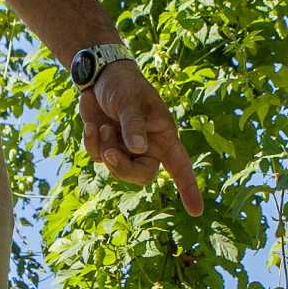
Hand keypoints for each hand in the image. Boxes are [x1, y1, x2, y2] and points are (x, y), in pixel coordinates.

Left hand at [78, 60, 203, 215]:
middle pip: (143, 175)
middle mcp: (148, 147)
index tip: (196, 211)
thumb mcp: (130, 100)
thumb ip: (134, 124)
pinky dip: (92, 144)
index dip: (188, 188)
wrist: (98, 76)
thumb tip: (138, 150)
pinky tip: (91, 126)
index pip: (180, 166)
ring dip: (106, 150)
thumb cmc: (123, 84)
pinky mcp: (107, 147)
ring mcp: (126, 149)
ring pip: (117, 170)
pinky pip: (99, 158)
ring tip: (103, 127)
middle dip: (124, 168)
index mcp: (163, 135)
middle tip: (110, 152)